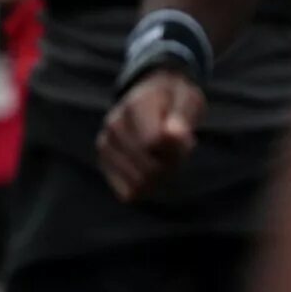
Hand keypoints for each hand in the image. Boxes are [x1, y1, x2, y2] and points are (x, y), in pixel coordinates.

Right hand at [98, 71, 204, 201]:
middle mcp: (114, 125)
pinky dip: (145, 187)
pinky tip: (150, 169)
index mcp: (135, 106)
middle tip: (178, 151)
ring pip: (139, 183)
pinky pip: (128, 193)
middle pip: (149, 168)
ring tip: (163, 157)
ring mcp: (106, 145)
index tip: (186, 139)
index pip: (154, 143)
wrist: (150, 98)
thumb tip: (171, 135)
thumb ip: (182, 117)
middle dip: (171, 165)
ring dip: (159, 177)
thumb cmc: (174, 101)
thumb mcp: (187, 101)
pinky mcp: (104, 163)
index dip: (177, 149)